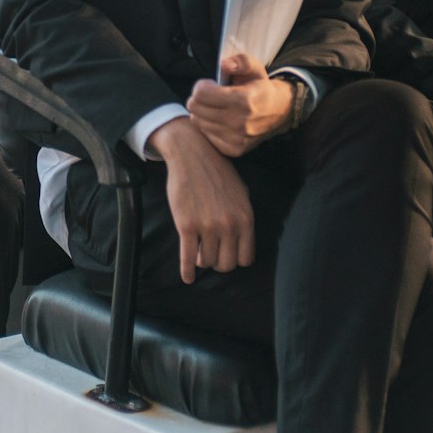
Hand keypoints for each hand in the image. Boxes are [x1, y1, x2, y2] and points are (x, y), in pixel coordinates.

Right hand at [149, 116, 253, 282]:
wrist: (192, 155)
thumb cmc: (217, 172)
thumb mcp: (241, 193)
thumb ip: (243, 218)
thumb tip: (242, 241)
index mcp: (246, 219)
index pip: (246, 258)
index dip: (236, 259)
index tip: (228, 255)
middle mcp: (229, 226)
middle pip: (226, 265)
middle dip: (219, 264)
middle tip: (212, 255)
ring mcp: (207, 227)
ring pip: (206, 262)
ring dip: (202, 260)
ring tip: (198, 251)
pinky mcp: (186, 226)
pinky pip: (187, 258)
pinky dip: (187, 272)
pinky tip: (187, 278)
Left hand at [186, 54, 294, 156]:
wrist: (280, 112)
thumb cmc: (261, 87)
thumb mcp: (254, 68)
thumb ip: (240, 62)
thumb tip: (224, 65)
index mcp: (243, 100)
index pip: (201, 94)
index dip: (201, 86)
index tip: (210, 84)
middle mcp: (239, 122)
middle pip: (196, 109)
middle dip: (199, 99)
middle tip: (211, 95)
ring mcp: (236, 138)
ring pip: (198, 122)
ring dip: (203, 112)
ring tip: (217, 107)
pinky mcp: (233, 149)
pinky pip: (206, 135)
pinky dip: (209, 126)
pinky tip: (220, 119)